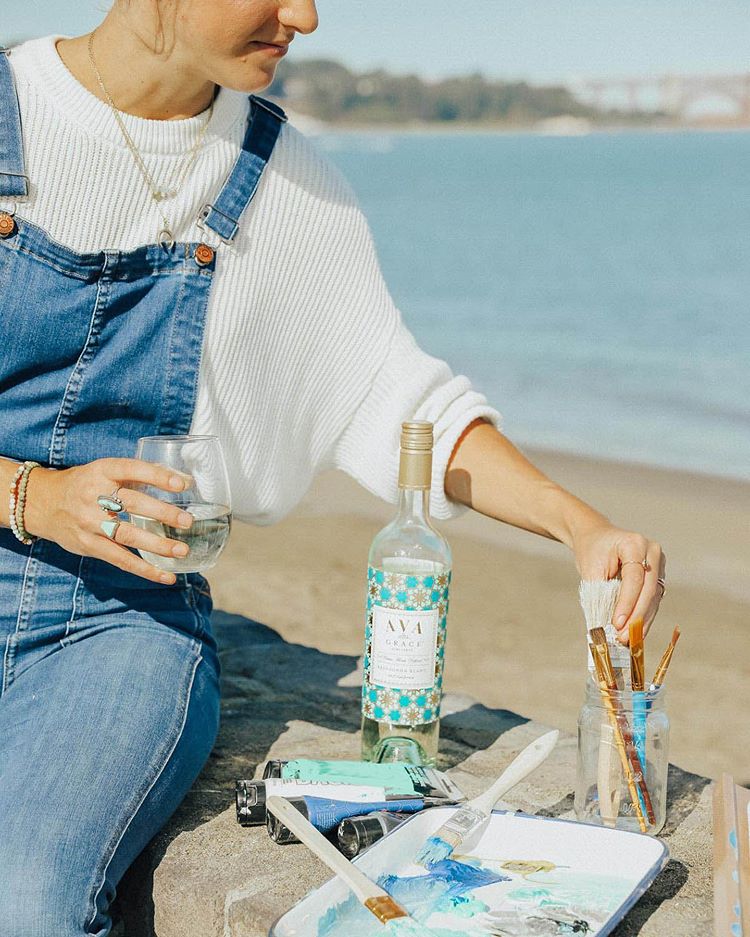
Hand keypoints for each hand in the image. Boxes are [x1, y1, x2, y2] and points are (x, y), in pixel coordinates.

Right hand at [24, 458, 194, 584]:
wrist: (42, 503)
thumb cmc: (85, 484)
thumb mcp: (105, 471)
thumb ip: (138, 475)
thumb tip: (183, 480)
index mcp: (102, 471)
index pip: (132, 470)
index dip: (157, 476)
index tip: (182, 484)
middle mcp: (94, 495)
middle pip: (132, 504)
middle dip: (162, 513)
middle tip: (187, 521)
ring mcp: (89, 523)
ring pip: (126, 535)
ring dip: (157, 545)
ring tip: (182, 550)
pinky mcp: (88, 545)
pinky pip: (120, 559)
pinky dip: (145, 569)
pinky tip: (166, 575)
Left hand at [572, 522, 665, 642]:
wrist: (596, 536)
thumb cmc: (591, 550)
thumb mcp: (590, 569)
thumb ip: (600, 594)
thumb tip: (606, 626)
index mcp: (635, 543)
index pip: (634, 578)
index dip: (627, 604)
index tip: (616, 624)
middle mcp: (652, 552)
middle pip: (648, 590)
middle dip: (636, 617)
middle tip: (623, 638)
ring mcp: (658, 564)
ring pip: (654, 598)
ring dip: (642, 621)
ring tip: (628, 640)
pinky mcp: (657, 576)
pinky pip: (653, 600)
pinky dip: (643, 617)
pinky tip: (636, 633)